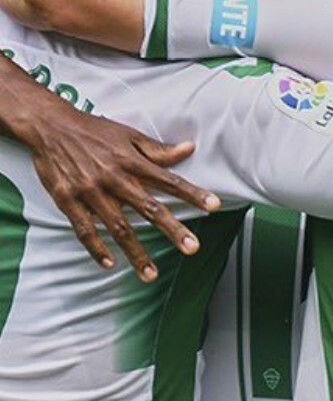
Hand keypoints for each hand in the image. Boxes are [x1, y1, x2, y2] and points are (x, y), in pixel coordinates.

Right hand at [27, 97, 220, 280]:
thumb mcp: (127, 135)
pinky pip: (84, 230)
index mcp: (131, 161)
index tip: (214, 206)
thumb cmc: (92, 130)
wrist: (49, 126)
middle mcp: (114, 178)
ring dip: (136, 253)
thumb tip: (189, 148)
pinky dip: (96, 248)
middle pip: (149, 208)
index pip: (169, 180)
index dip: (193, 193)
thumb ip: (158, 149)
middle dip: (172, 229)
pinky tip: (110, 264)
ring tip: (151, 275)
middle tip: (192, 248)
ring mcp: (91, 191)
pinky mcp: (68, 200)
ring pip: (118, 227)